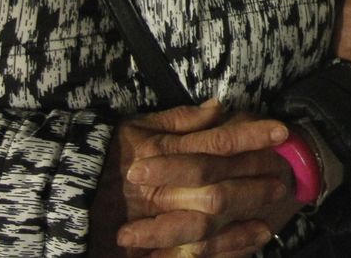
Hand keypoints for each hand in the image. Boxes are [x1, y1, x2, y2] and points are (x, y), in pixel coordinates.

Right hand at [90, 100, 302, 256]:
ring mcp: (160, 220)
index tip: (281, 130)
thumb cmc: (104, 159)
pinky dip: (230, 246)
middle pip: (220, 181)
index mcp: (162, 154)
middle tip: (285, 173)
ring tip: (275, 202)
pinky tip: (256, 238)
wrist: (66, 202)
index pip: (215, 142)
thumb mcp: (135, 129)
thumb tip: (218, 107)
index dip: (251, 135)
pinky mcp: (156, 247)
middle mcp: (164, 186)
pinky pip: (198, 251)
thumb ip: (178, 120)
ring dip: (247, 210)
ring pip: (212, 218)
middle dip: (256, 177)